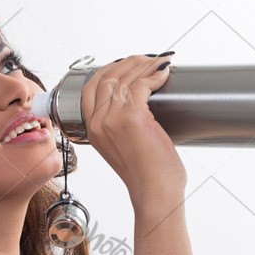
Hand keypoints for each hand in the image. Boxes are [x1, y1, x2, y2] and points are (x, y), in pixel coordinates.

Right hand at [79, 54, 186, 200]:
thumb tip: (141, 101)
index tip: (128, 64)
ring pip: (125, 77)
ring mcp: (113, 119)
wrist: (154, 194)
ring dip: (144, 65)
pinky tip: (164, 73)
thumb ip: (122, 127)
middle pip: (107, 77)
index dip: (108, 70)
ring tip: (160, 63)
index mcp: (92, 130)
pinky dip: (154, 74)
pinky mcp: (133, 118)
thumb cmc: (147, 175)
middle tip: (149, 60)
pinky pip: (142, 84)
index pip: (90, 88)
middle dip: (129, 63)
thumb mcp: (124, 148)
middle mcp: (98, 123)